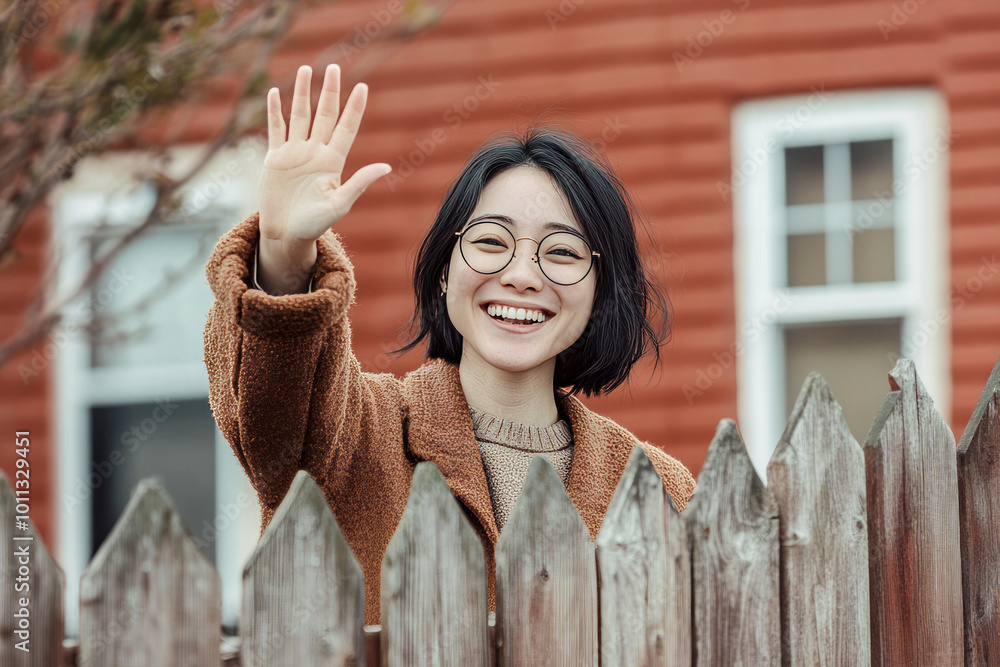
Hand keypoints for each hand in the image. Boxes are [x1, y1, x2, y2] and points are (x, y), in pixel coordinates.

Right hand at [257, 64, 390, 293]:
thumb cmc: (315, 224)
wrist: (286, 234)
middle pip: (324, 115)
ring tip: (306, 69)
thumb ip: (360, 183)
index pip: (346, 127)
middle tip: (334, 67)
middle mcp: (315, 152)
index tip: (363, 87)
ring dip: (302, 93)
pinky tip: (275, 92)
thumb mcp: (340, 204)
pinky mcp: (276, 158)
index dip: (354, 108)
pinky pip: (276, 129)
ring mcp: (295, 153)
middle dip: (329, 91)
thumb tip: (386, 166)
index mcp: (333, 161)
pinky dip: (275, 111)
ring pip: (300, 115)